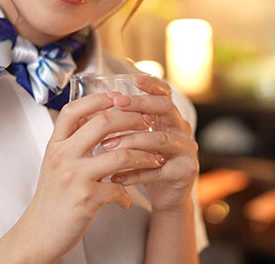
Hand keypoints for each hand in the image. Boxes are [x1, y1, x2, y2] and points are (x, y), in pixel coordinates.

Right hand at [3, 92, 162, 261]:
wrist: (37, 234)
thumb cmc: (50, 200)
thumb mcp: (54, 164)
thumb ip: (70, 142)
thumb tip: (92, 119)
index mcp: (55, 145)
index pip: (74, 109)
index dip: (98, 99)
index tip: (118, 97)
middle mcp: (63, 156)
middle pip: (103, 123)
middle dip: (132, 119)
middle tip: (148, 123)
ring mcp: (74, 177)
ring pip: (120, 155)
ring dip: (143, 156)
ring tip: (153, 159)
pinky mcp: (86, 199)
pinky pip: (119, 189)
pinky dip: (128, 195)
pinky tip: (128, 200)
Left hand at [102, 75, 198, 212]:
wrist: (169, 197)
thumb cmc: (149, 164)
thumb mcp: (138, 141)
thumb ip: (123, 126)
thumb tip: (88, 113)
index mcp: (170, 118)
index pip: (165, 94)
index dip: (151, 85)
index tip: (132, 78)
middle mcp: (182, 130)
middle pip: (166, 108)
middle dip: (140, 104)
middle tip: (117, 103)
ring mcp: (186, 151)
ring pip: (160, 140)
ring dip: (132, 141)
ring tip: (107, 146)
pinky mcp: (183, 172)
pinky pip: (157, 171)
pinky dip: (135, 173)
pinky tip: (115, 177)